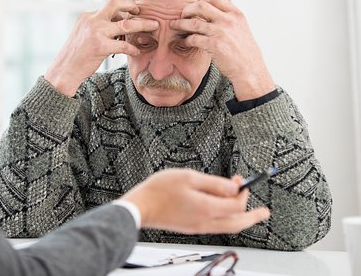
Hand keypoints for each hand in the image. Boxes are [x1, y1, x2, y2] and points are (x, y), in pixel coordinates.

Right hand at [44, 0, 158, 96]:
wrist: (64, 71)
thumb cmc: (76, 56)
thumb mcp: (83, 35)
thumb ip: (97, 27)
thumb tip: (116, 24)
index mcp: (87, 16)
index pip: (109, 7)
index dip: (123, 10)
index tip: (133, 13)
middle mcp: (91, 20)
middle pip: (116, 4)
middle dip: (132, 5)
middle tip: (142, 11)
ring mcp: (96, 32)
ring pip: (126, 24)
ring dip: (143, 24)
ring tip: (154, 27)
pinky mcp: (100, 46)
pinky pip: (123, 45)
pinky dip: (132, 48)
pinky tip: (137, 52)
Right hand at [120, 169, 269, 233]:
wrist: (141, 207)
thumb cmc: (159, 190)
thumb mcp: (188, 177)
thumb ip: (214, 183)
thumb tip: (234, 187)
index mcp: (207, 208)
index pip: (236, 205)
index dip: (243, 192)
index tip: (241, 180)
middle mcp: (206, 221)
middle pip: (238, 223)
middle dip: (253, 215)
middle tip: (264, 211)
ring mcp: (198, 227)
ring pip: (228, 227)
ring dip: (241, 219)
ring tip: (250, 213)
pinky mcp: (192, 227)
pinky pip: (217, 227)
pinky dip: (227, 220)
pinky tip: (224, 212)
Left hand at [169, 0, 274, 100]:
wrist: (250, 70)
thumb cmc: (245, 52)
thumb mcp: (241, 28)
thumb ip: (228, 19)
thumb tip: (212, 12)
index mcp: (236, 14)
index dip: (201, 0)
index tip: (195, 7)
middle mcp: (228, 20)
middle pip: (200, 5)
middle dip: (187, 9)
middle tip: (182, 15)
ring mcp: (221, 32)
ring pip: (193, 22)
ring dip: (180, 24)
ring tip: (174, 26)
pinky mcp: (214, 45)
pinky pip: (193, 38)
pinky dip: (186, 39)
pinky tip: (184, 41)